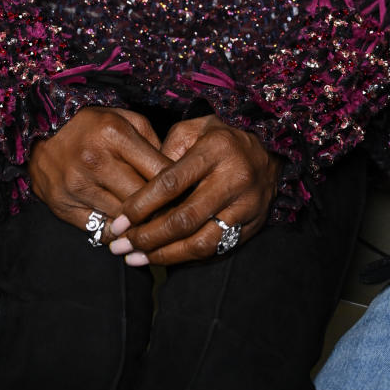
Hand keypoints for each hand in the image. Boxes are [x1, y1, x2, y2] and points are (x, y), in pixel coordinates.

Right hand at [27, 106, 169, 236]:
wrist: (38, 131)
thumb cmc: (90, 124)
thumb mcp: (123, 118)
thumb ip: (152, 141)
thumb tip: (177, 172)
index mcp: (114, 134)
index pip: (161, 171)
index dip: (181, 188)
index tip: (191, 196)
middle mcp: (96, 161)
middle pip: (144, 200)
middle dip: (164, 211)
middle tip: (179, 218)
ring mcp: (78, 187)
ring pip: (124, 220)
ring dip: (142, 227)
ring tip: (157, 228)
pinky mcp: (64, 207)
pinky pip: (101, 231)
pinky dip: (118, 234)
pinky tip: (127, 231)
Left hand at [108, 116, 280, 266]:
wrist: (269, 151)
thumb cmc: (220, 138)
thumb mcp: (193, 130)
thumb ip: (166, 152)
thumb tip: (140, 188)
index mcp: (215, 150)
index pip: (172, 182)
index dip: (142, 205)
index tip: (120, 221)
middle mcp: (233, 179)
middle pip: (185, 218)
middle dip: (148, 237)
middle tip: (121, 246)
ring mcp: (246, 206)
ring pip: (201, 242)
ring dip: (165, 255)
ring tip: (136, 259)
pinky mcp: (252, 226)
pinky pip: (216, 250)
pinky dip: (187, 258)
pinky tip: (164, 258)